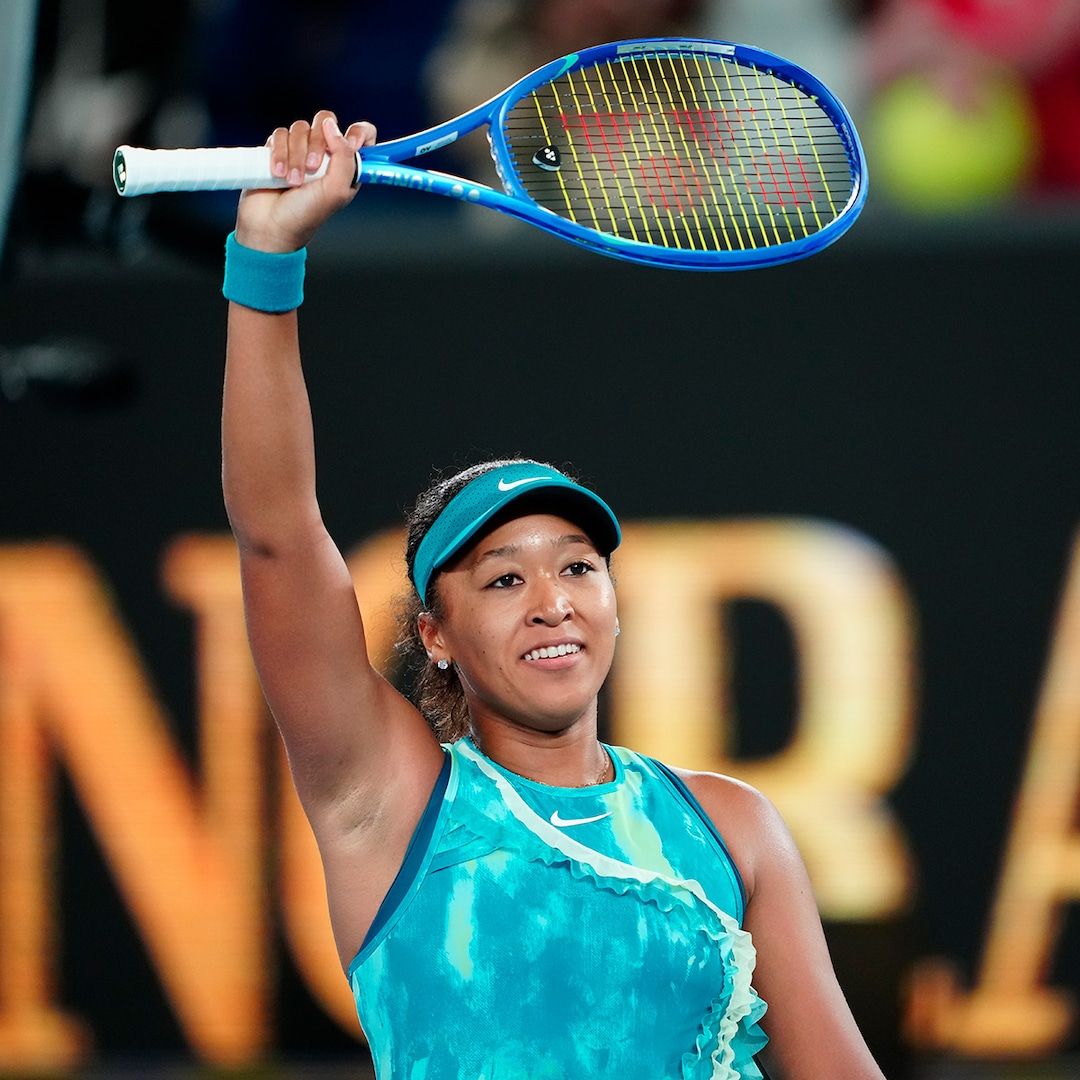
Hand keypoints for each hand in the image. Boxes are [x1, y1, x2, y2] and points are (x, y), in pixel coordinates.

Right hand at [235, 111, 376, 253]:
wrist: (271, 225)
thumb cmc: (305, 216)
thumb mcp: (336, 191)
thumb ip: (344, 157)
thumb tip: (333, 128)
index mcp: (346, 167)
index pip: (361, 135)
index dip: (358, 132)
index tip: (352, 142)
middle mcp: (325, 156)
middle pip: (326, 122)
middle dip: (318, 143)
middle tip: (312, 168)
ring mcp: (301, 151)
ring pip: (301, 128)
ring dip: (296, 155)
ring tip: (292, 181)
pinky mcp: (279, 150)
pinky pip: (280, 134)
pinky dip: (278, 153)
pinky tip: (278, 173)